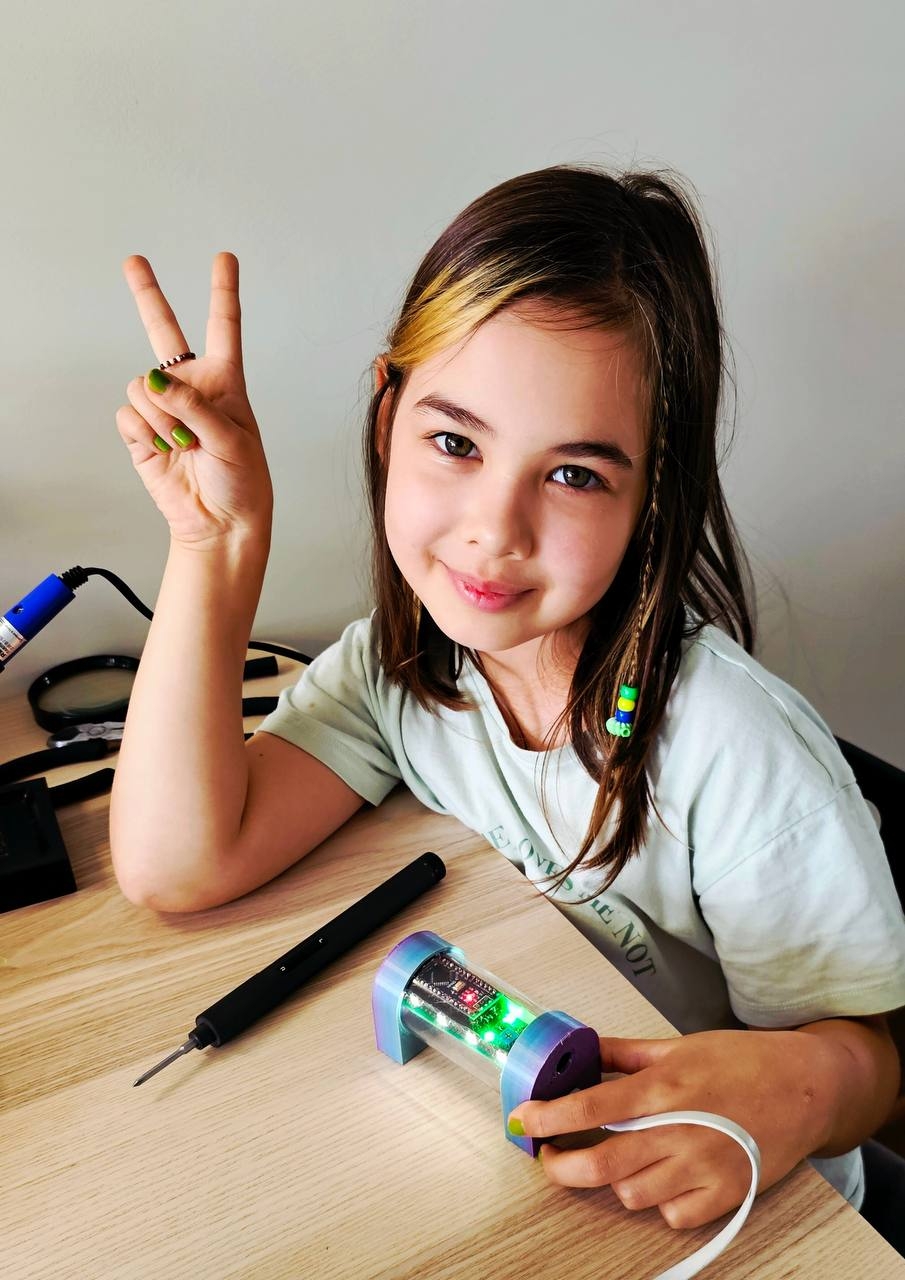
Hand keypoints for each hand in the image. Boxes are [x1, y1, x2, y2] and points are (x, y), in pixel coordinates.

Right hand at [116, 253, 272, 548]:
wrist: (220, 521)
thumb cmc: (241, 481)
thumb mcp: (232, 439)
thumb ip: (195, 405)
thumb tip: (154, 381)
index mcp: (225, 382)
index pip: (223, 327)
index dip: (223, 291)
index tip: (224, 258)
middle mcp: (191, 387)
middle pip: (163, 331)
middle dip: (147, 294)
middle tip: (132, 262)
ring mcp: (163, 407)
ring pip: (143, 386)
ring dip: (162, 417)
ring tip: (185, 444)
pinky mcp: (141, 432)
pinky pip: (130, 414)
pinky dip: (146, 434)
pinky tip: (166, 451)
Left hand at [508, 1030, 833, 1228]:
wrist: (806, 1088)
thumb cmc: (744, 1062)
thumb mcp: (679, 1045)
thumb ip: (627, 1053)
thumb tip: (585, 1049)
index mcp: (663, 1088)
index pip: (589, 1108)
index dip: (548, 1117)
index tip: (523, 1121)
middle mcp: (679, 1132)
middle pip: (601, 1165)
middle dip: (561, 1166)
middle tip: (548, 1158)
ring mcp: (703, 1168)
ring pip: (632, 1194)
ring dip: (617, 1179)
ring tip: (622, 1158)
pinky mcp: (725, 1195)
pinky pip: (673, 1214)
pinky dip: (661, 1200)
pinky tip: (665, 1176)